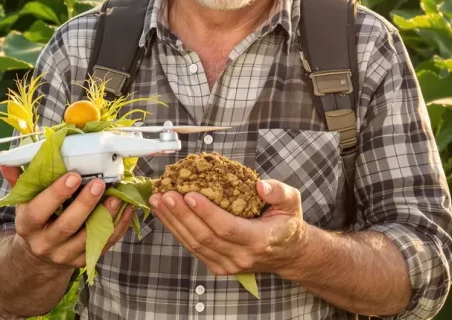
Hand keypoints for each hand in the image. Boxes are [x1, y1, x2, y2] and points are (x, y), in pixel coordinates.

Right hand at [0, 166, 134, 269]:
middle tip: (99, 183)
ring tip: (117, 196)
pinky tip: (126, 209)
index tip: (73, 175)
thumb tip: (7, 162)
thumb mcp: (23, 203)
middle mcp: (45, 243)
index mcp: (27, 226)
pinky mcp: (83, 260)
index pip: (39, 211)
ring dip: (106, 216)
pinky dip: (118, 227)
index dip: (56, 194)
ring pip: (88, 238)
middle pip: (66, 226)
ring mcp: (65, 255)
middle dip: (85, 204)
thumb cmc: (35, 220)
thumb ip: (20, 181)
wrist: (38, 257)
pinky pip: (103, 245)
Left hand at [148, 179, 306, 276]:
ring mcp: (228, 265)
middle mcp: (241, 257)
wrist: (288, 253)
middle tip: (165, 194)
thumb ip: (279, 191)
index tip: (189, 194)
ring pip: (194, 244)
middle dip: (181, 215)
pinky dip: (177, 230)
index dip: (206, 212)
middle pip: (205, 237)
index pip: (227, 228)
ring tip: (159, 201)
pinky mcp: (218, 266)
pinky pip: (193, 248)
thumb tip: (261, 185)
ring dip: (173, 222)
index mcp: (259, 240)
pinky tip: (166, 214)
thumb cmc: (287, 223)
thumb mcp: (291, 202)